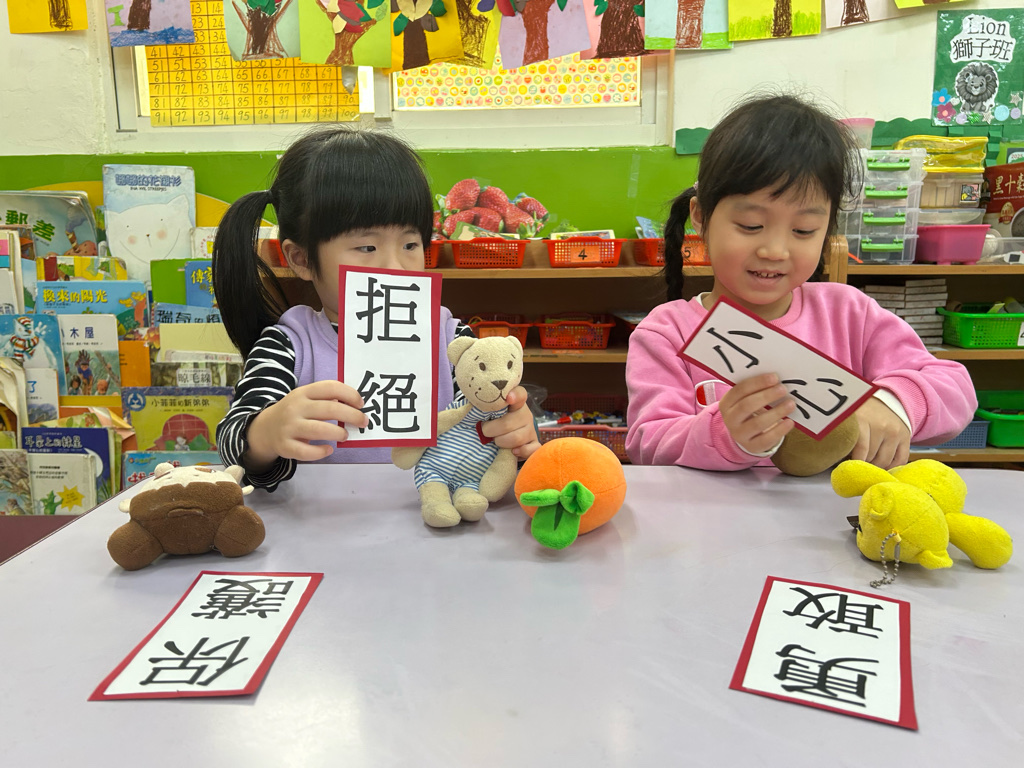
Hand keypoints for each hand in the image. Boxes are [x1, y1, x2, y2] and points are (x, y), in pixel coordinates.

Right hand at [245, 380, 367, 470]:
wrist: (264, 429)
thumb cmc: (295, 413)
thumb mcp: (305, 399)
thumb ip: (326, 399)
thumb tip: (356, 406)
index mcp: (303, 392)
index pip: (330, 387)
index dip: (349, 394)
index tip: (361, 403)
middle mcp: (296, 408)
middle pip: (329, 409)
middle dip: (352, 416)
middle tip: (363, 422)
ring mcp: (289, 427)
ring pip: (319, 430)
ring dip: (338, 433)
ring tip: (345, 435)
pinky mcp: (285, 446)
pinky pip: (306, 452)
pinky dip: (321, 452)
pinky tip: (328, 449)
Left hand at [480, 385, 540, 459]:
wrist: (503, 436)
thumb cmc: (492, 421)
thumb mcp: (486, 412)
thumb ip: (478, 407)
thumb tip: (459, 410)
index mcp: (514, 402)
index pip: (520, 394)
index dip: (515, 395)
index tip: (508, 398)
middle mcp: (525, 415)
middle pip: (509, 423)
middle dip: (491, 430)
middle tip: (485, 431)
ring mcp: (531, 430)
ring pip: (517, 438)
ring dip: (501, 442)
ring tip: (496, 441)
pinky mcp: (534, 444)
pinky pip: (532, 449)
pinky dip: (521, 452)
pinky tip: (512, 451)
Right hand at [719, 373, 795, 454]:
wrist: (744, 434)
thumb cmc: (749, 411)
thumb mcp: (746, 399)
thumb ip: (756, 390)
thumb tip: (777, 380)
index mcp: (726, 403)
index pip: (739, 390)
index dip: (757, 383)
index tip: (775, 377)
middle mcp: (730, 419)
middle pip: (746, 406)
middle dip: (766, 396)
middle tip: (783, 389)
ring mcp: (739, 434)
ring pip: (757, 423)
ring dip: (776, 412)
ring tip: (791, 404)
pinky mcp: (751, 446)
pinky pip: (766, 439)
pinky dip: (779, 430)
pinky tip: (790, 422)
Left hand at [851, 397, 910, 469]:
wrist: (880, 401)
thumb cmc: (859, 415)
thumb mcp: (848, 422)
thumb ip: (844, 438)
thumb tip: (837, 460)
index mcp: (862, 419)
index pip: (861, 449)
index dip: (854, 462)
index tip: (848, 467)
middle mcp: (881, 425)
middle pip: (872, 457)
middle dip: (863, 464)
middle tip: (856, 465)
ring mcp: (895, 431)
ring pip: (885, 461)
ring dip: (875, 466)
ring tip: (867, 464)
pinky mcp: (906, 436)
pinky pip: (900, 460)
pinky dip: (891, 467)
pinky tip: (882, 466)